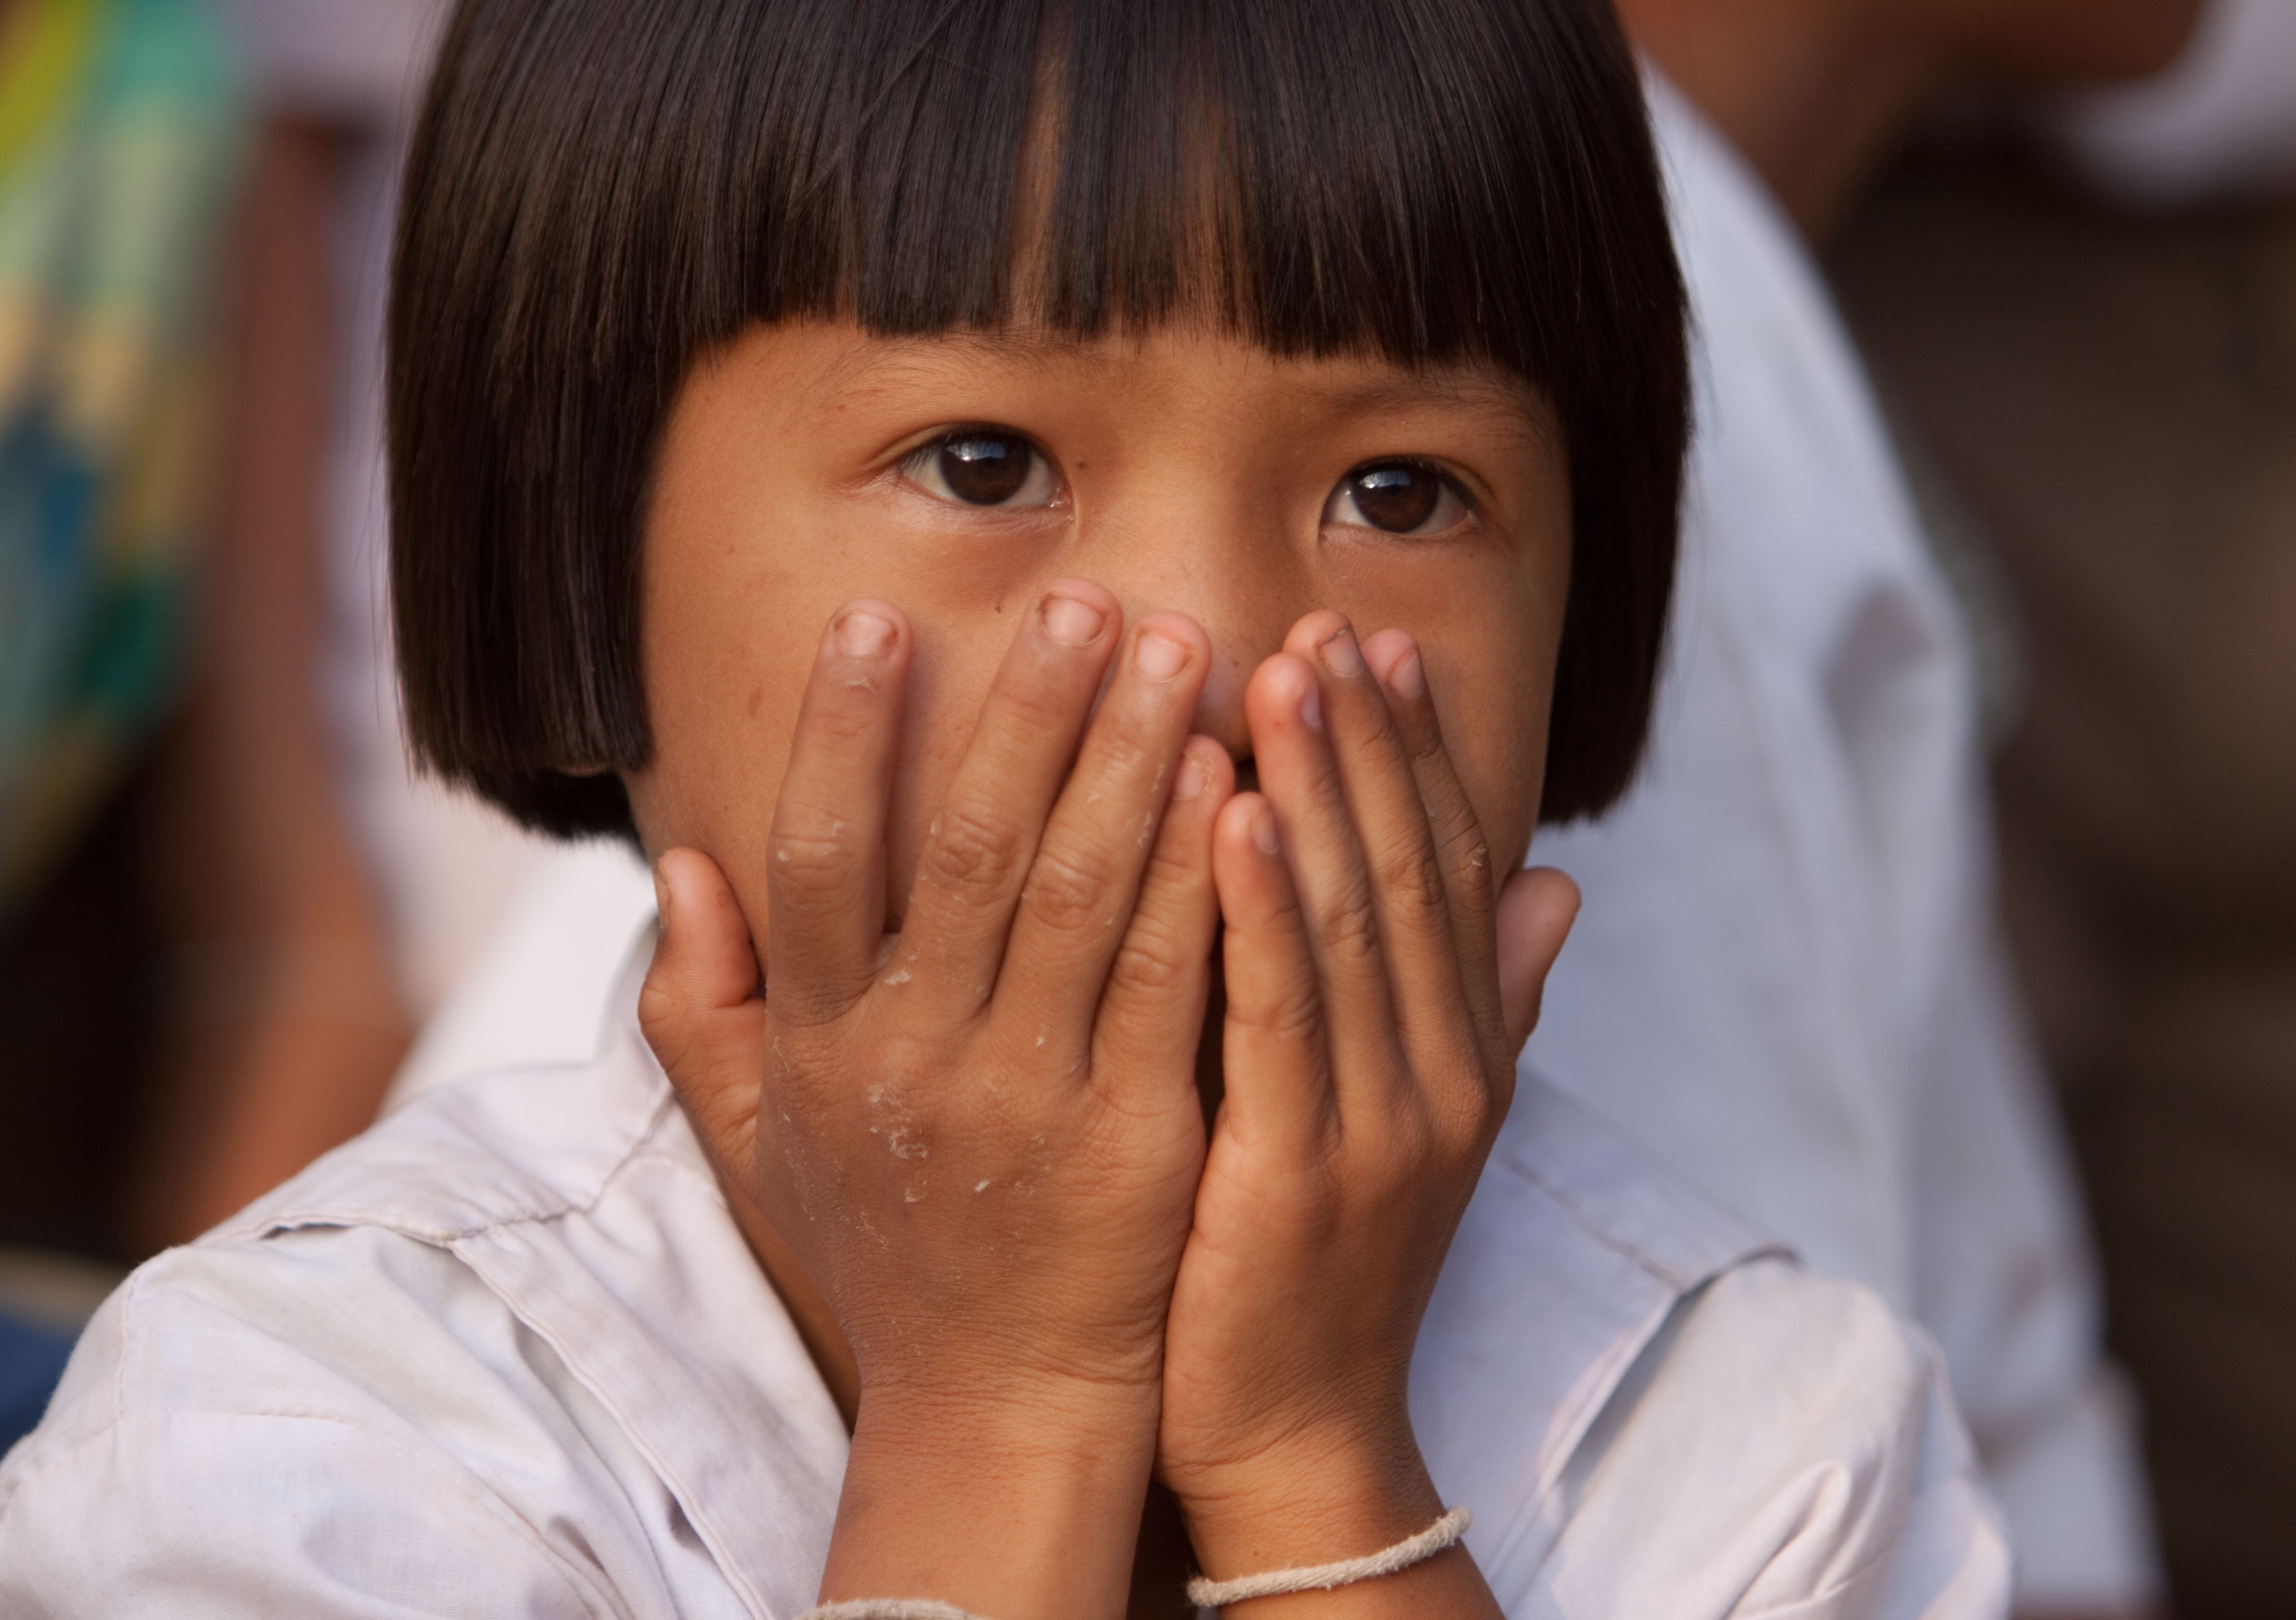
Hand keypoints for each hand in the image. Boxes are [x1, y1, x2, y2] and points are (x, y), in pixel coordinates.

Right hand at [641, 583, 1234, 1618]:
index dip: (843, 736)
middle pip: (972, 853)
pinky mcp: (1136, 1140)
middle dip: (1029, 713)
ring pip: (1083, 898)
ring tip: (1176, 644)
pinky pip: (1172, 983)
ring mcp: (1028, 1100)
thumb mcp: (763, 1146)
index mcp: (826, 1045)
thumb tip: (680, 870)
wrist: (998, 1403)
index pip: (821, 859)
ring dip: (1132, 761)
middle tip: (1082, 594)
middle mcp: (917, 1059)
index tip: (878, 618)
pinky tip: (1235, 785)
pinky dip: (1199, 879)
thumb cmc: (889, 1253)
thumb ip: (708, 1011)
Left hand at [1159, 612, 1578, 1611]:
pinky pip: (1279, 1018)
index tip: (1378, 647)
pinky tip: (1233, 812)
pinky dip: (1260, 908)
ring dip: (1319, 789)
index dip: (1416, 756)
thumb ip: (1489, 1000)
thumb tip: (1557, 881)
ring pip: (1351, 926)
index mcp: (1463, 1058)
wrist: (1297, 1430)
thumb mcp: (1431, 1125)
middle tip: (1322, 623)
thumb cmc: (1333, 1262)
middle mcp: (1438, 1079)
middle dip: (1364, 743)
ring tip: (1277, 673)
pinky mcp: (1297, 1176)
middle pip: (1405, 876)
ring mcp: (1379, 1128)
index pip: (1446, 873)